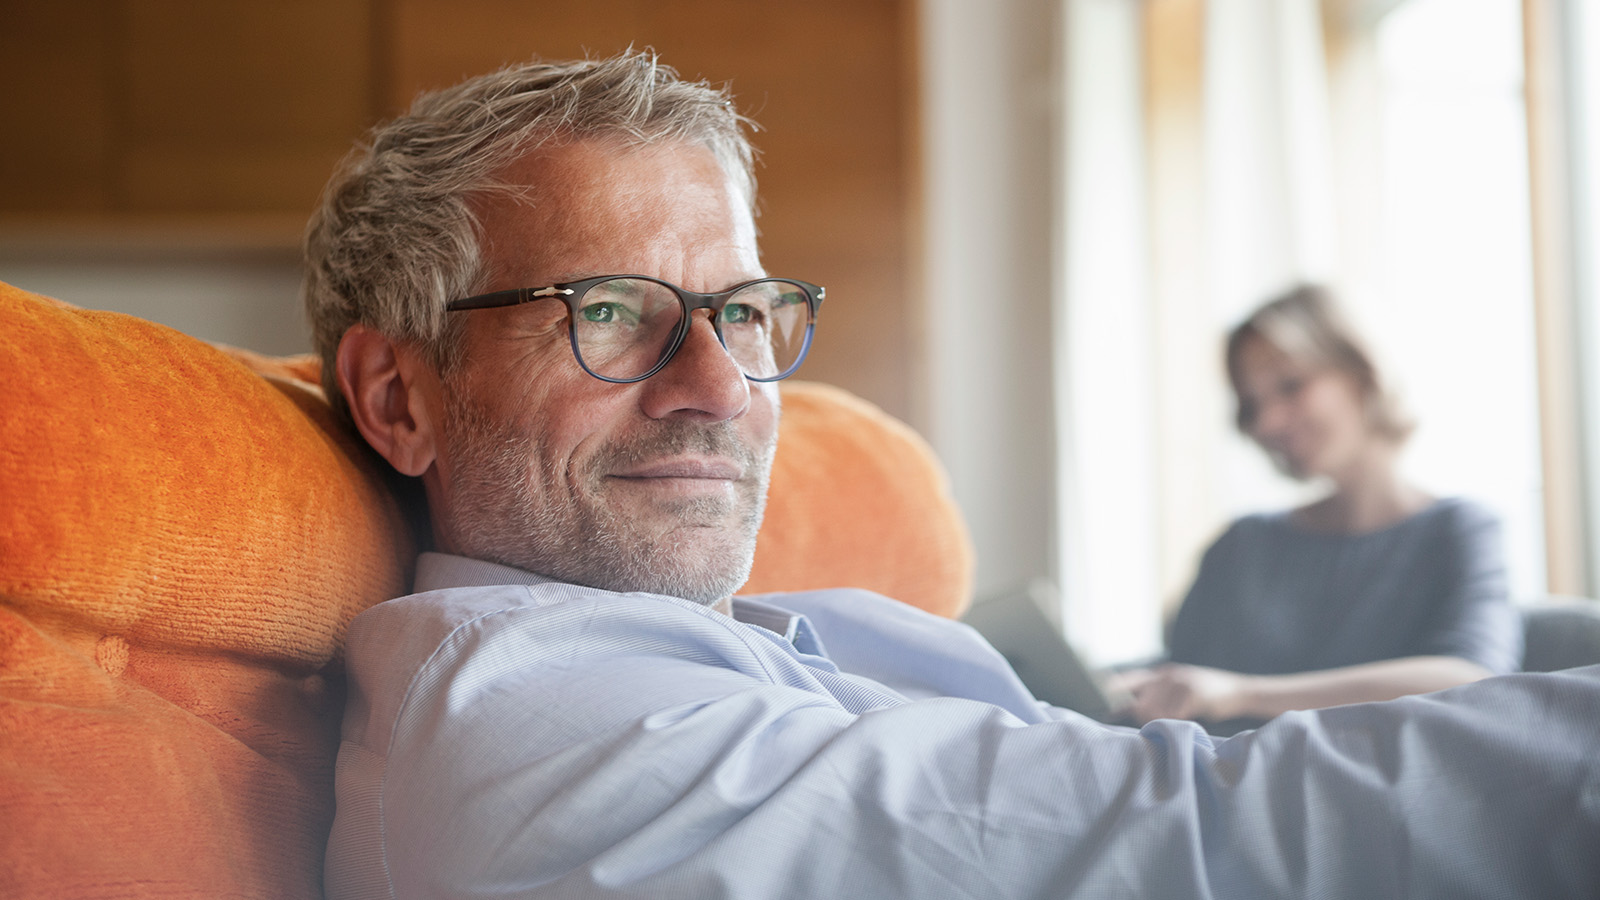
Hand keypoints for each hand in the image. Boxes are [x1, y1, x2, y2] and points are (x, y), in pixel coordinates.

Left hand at [1105, 663, 1251, 724]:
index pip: (1130, 679)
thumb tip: (1129, 709)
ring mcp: (1181, 683)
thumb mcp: (1179, 687)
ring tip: (1174, 722)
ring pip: (1156, 711)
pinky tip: (1185, 722)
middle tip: (1153, 725)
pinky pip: (1174, 716)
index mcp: (1162, 673)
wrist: (1239, 691)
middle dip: (1142, 718)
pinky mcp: (1193, 695)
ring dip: (1160, 723)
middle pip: (1141, 702)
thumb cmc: (1206, 694)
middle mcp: (1168, 675)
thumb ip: (1157, 695)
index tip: (1096, 697)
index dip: (1112, 688)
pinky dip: (1176, 724)